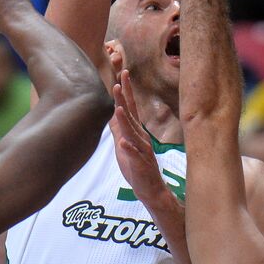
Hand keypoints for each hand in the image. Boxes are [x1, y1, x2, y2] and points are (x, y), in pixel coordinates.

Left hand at [110, 70, 167, 206]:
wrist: (151, 189)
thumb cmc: (136, 166)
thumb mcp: (124, 144)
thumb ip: (119, 129)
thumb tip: (112, 111)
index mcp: (136, 131)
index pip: (130, 107)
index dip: (126, 91)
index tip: (123, 74)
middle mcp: (140, 137)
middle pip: (131, 115)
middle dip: (125, 99)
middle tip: (118, 82)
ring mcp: (141, 150)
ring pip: (132, 133)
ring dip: (125, 121)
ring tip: (118, 109)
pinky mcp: (141, 164)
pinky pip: (135, 155)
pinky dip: (129, 149)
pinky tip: (123, 143)